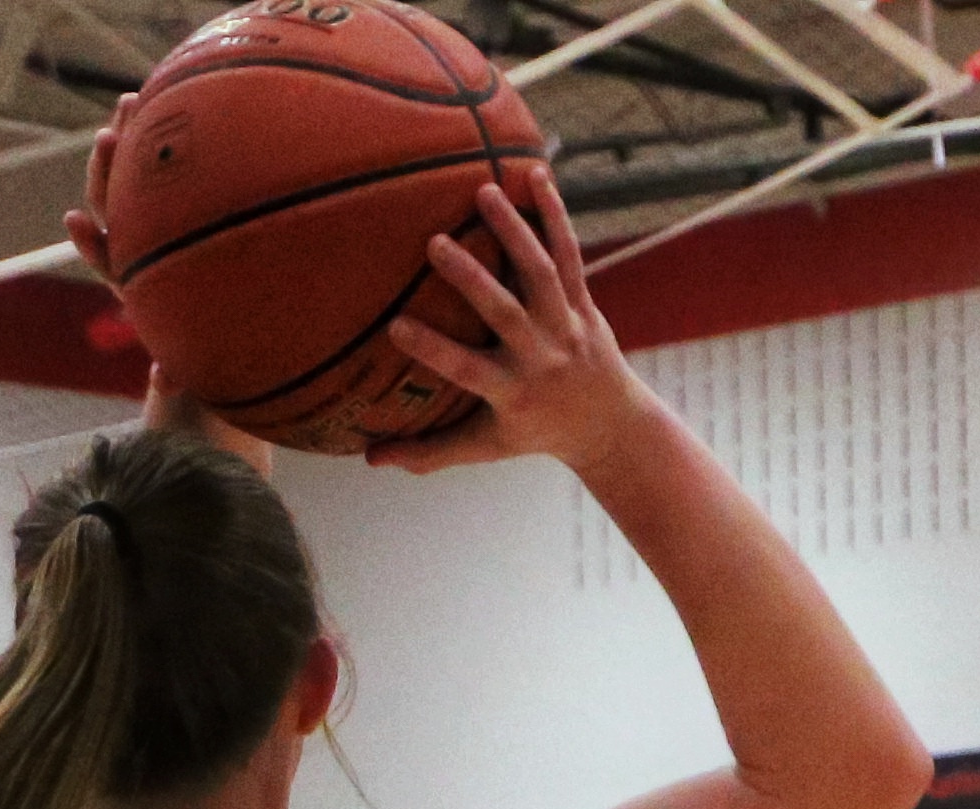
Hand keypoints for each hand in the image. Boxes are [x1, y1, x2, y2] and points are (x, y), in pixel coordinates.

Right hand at [374, 175, 649, 477]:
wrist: (610, 425)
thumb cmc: (535, 432)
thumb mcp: (485, 446)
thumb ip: (429, 452)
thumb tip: (369, 460)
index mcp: (512, 391)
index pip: (467, 370)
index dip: (433, 349)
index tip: (396, 326)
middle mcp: (541, 355)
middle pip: (507, 314)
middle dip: (473, 280)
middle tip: (436, 244)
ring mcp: (566, 324)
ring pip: (543, 273)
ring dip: (515, 232)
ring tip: (484, 191)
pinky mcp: (584, 301)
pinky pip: (571, 254)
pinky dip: (556, 216)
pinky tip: (536, 175)